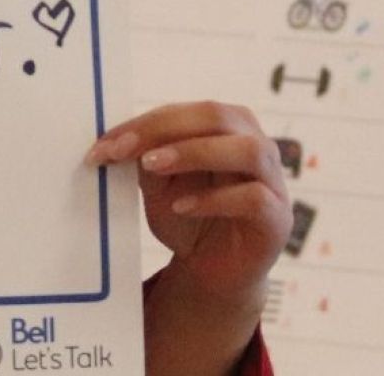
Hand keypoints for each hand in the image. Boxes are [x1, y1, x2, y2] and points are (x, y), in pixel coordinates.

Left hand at [88, 102, 289, 373]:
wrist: (212, 272)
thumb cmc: (188, 218)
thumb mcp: (159, 186)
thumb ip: (146, 159)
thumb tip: (116, 140)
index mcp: (229, 127)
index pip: (190, 110)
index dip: (147, 121)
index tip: (106, 142)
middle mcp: (257, 145)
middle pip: (220, 117)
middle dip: (166, 129)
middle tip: (123, 149)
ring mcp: (273, 181)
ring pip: (248, 149)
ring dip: (196, 152)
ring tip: (152, 167)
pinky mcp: (278, 219)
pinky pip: (254, 198)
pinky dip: (214, 199)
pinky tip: (181, 206)